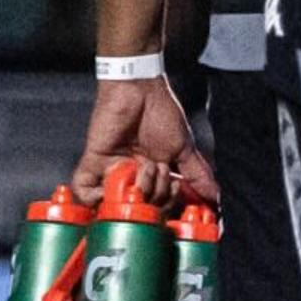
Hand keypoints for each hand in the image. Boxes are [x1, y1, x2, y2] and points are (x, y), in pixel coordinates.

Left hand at [74, 75, 212, 210]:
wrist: (140, 91)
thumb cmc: (161, 113)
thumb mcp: (185, 149)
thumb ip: (197, 175)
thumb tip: (214, 198)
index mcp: (154, 175)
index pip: (161, 205)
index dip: (172, 206)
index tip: (184, 198)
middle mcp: (134, 177)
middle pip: (143, 209)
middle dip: (158, 195)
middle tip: (163, 172)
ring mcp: (113, 171)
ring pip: (120, 204)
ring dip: (139, 189)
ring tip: (147, 166)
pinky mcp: (93, 163)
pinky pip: (85, 193)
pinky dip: (97, 196)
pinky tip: (117, 183)